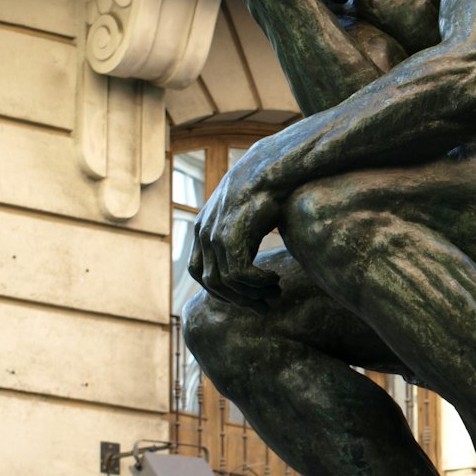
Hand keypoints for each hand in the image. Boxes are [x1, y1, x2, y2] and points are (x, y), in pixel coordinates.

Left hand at [189, 149, 281, 309]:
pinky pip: (240, 273)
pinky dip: (258, 281)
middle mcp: (203, 233)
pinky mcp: (230, 236)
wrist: (270, 169)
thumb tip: (247, 263)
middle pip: (211, 283)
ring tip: (274, 291)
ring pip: (226, 282)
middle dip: (238, 300)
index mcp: (202, 229)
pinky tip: (275, 277)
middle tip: (263, 306)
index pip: (200, 273)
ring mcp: (214, 235)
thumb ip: (237, 238)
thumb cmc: (263, 192)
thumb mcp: (244, 218)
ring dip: (251, 293)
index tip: (244, 296)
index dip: (220, 290)